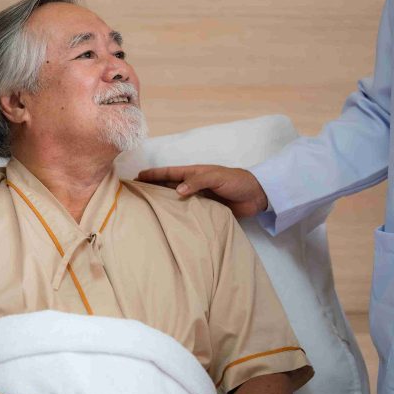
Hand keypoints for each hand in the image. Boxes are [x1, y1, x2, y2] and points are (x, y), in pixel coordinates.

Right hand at [136, 164, 268, 217]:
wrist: (256, 196)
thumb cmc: (236, 181)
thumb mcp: (216, 177)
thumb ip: (197, 182)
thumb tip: (177, 191)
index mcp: (194, 173)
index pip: (170, 173)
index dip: (154, 174)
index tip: (138, 176)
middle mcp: (194, 185)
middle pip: (169, 186)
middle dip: (154, 188)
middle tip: (137, 194)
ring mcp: (199, 198)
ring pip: (177, 200)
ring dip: (164, 203)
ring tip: (148, 208)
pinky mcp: (206, 211)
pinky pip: (188, 213)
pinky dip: (178, 215)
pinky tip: (169, 220)